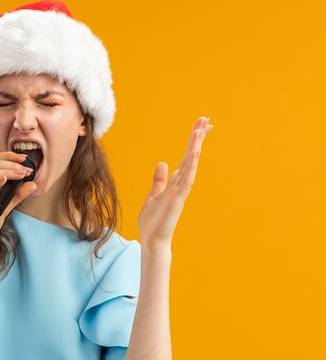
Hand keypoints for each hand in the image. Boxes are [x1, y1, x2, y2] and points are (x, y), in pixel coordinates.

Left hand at [137, 116, 212, 249]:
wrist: (152, 240)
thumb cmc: (153, 221)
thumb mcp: (153, 195)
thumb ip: (159, 180)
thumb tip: (162, 163)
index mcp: (175, 182)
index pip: (186, 157)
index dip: (194, 142)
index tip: (201, 126)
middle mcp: (181, 184)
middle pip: (191, 156)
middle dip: (198, 138)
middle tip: (206, 119)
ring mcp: (181, 191)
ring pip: (191, 164)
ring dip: (196, 147)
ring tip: (201, 129)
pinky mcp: (178, 198)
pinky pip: (187, 179)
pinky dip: (192, 166)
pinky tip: (195, 153)